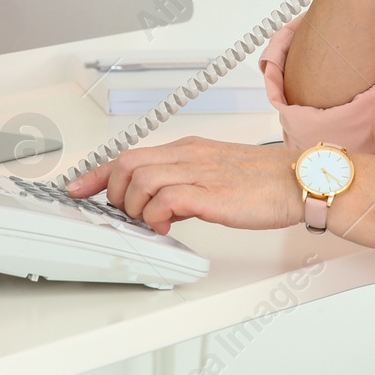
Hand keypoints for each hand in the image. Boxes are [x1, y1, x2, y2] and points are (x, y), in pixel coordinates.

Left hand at [64, 137, 302, 235]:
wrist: (299, 180)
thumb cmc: (263, 182)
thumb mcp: (214, 176)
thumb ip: (184, 186)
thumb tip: (158, 206)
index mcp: (187, 149)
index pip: (129, 154)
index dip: (96, 172)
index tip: (76, 188)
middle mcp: (188, 155)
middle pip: (127, 164)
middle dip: (114, 193)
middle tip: (129, 214)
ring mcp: (199, 172)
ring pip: (141, 180)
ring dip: (135, 208)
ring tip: (151, 222)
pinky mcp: (211, 194)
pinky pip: (167, 199)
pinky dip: (156, 215)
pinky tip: (166, 225)